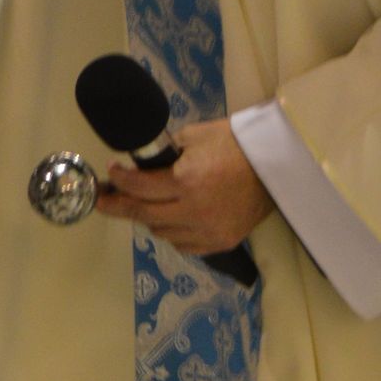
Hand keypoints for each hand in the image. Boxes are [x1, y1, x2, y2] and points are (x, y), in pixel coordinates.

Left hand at [95, 117, 272, 256]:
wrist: (278, 164)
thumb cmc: (236, 143)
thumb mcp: (195, 136)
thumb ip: (166, 151)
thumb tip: (142, 164)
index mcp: (187, 180)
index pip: (140, 187)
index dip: (119, 180)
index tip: (110, 173)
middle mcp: (194, 210)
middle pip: (143, 214)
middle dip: (118, 206)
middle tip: (102, 201)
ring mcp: (208, 230)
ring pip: (161, 232)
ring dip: (148, 218)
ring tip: (144, 205)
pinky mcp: (221, 242)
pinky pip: (183, 245)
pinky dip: (172, 233)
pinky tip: (170, 220)